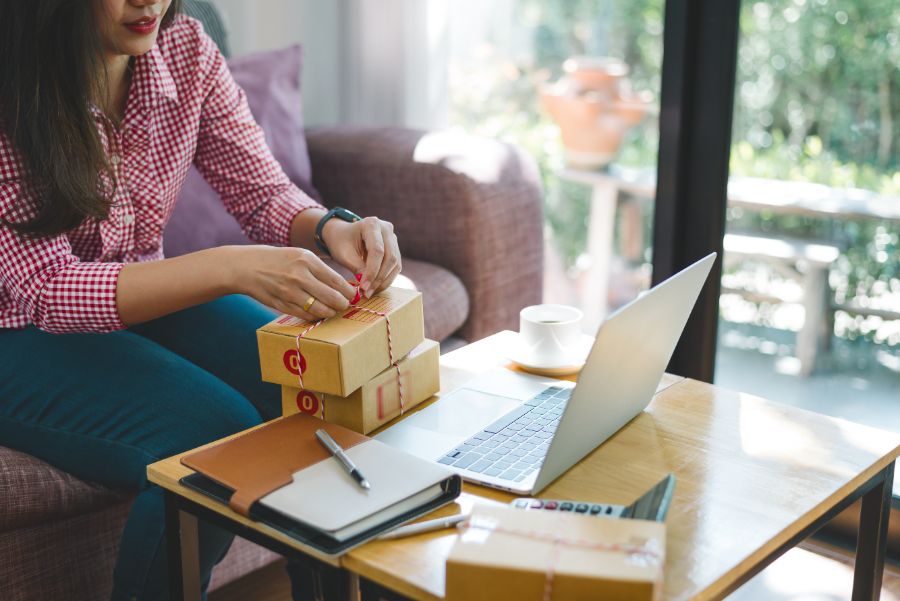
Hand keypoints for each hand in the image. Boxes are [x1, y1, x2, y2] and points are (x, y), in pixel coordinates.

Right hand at [233, 246, 357, 320]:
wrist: (248, 267)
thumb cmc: (280, 260)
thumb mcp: (301, 256)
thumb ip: (321, 270)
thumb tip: (344, 286)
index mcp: (307, 261)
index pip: (337, 281)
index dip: (349, 292)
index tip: (353, 295)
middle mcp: (299, 276)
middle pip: (332, 298)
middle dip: (343, 304)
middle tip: (344, 305)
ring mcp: (289, 292)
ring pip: (320, 310)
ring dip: (330, 312)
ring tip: (332, 310)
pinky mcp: (281, 305)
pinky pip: (305, 315)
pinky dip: (315, 316)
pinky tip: (318, 313)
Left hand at [322, 216, 401, 297]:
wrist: (342, 235)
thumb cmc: (340, 242)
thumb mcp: (344, 254)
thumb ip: (357, 267)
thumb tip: (368, 286)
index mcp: (372, 224)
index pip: (377, 251)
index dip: (372, 271)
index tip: (363, 287)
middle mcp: (386, 229)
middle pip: (390, 257)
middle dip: (379, 278)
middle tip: (367, 293)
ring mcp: (393, 238)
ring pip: (395, 264)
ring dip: (384, 281)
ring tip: (370, 292)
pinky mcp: (395, 249)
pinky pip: (395, 267)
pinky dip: (386, 279)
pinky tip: (375, 287)